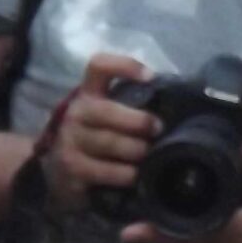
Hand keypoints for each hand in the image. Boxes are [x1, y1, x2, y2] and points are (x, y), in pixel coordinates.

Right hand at [39, 51, 153, 215]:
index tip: (150, 77)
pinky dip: (125, 174)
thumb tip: (181, 105)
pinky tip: (136, 176)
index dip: (123, 66)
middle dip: (138, 121)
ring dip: (135, 150)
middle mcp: (76, 113)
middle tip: (158, 130)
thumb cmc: (99, 138)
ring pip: (107, 142)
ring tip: (149, 155)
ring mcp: (70, 141)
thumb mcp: (112, 117)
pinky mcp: (71, 168)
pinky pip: (103, 171)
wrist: (61, 172)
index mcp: (90, 94)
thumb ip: (135, 107)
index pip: (99, 67)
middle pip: (105, 111)